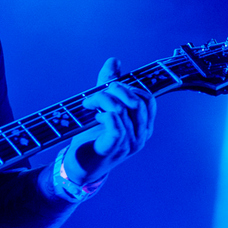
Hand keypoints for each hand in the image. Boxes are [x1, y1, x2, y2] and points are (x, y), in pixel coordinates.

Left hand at [59, 57, 155, 185]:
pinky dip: (105, 115)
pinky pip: (116, 125)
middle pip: (136, 101)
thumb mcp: (102, 107)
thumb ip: (108, 85)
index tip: (108, 87)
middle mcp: (140, 136)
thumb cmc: (92, 137)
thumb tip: (114, 61)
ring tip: (88, 104)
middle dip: (115, 90)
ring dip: (101, 100)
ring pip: (122, 110)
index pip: (147, 99)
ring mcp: (129, 144)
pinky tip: (95, 116)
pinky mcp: (113, 149)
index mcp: (143, 126)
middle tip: (95, 94)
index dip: (128, 87)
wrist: (80, 166)